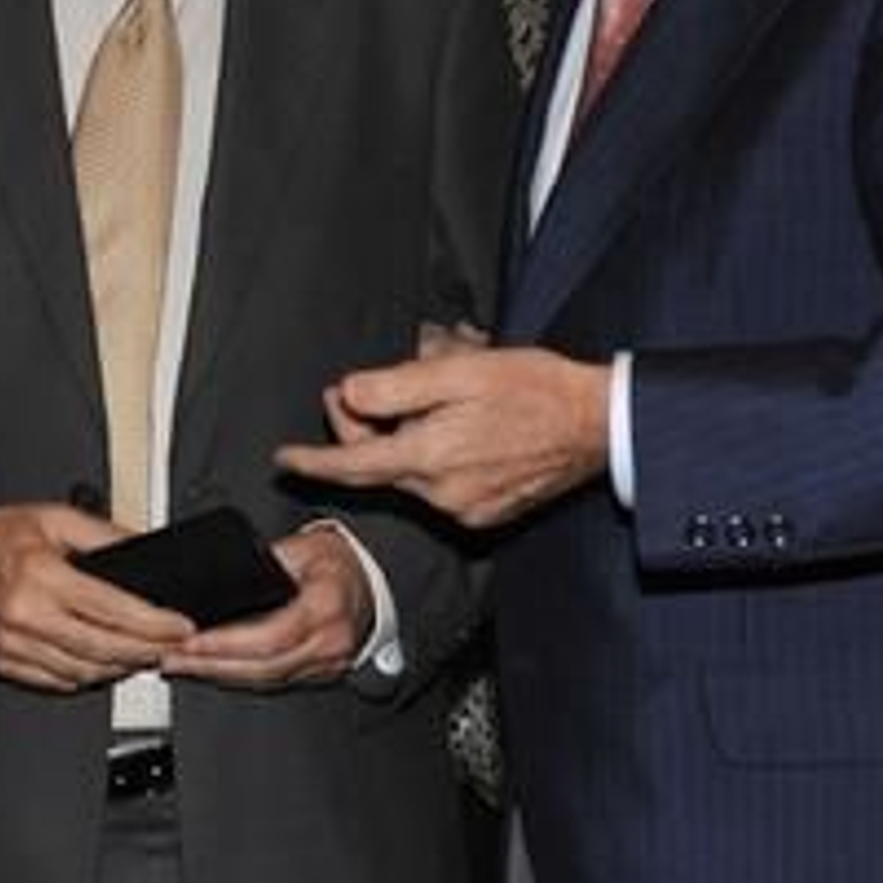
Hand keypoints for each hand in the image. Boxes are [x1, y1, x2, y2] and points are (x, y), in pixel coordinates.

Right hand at [0, 502, 195, 692]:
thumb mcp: (54, 517)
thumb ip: (104, 533)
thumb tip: (144, 544)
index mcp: (41, 577)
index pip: (113, 610)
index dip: (155, 623)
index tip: (180, 625)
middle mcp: (26, 616)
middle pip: (105, 648)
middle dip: (148, 649)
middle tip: (173, 644)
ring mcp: (13, 646)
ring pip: (84, 671)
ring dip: (122, 666)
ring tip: (147, 652)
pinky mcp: (3, 663)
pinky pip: (57, 681)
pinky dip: (89, 676)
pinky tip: (107, 663)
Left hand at [161, 523, 372, 688]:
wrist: (370, 583)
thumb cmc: (340, 562)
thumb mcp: (306, 546)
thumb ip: (269, 559)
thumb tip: (228, 573)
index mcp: (328, 606)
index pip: (271, 637)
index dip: (227, 644)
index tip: (191, 641)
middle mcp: (330, 643)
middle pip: (263, 667)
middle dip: (212, 665)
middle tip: (172, 658)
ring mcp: (326, 664)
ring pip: (265, 680)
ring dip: (219, 675)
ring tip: (181, 665)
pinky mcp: (317, 674)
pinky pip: (272, 681)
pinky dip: (238, 676)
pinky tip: (211, 669)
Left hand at [277, 346, 610, 528]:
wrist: (597, 423)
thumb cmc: (536, 390)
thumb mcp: (460, 369)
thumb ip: (396, 386)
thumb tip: (349, 393)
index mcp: (430, 456)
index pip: (352, 465)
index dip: (313, 461)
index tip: (284, 460)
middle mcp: (442, 493)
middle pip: (381, 465)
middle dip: (368, 429)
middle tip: (375, 388)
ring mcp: (466, 509)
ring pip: (414, 472)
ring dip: (411, 438)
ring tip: (445, 397)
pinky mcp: (488, 513)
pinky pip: (444, 486)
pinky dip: (440, 458)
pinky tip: (467, 429)